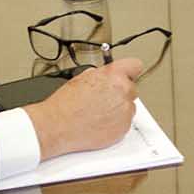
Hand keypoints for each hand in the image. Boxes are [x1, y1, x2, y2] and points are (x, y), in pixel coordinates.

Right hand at [28, 57, 142, 158]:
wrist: (58, 126)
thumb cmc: (65, 104)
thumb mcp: (81, 78)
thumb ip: (100, 74)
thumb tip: (106, 75)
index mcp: (113, 75)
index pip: (135, 65)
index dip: (129, 71)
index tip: (127, 75)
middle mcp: (123, 91)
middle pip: (132, 89)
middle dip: (121, 93)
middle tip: (105, 99)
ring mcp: (125, 111)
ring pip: (129, 107)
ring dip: (119, 109)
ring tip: (98, 113)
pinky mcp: (124, 128)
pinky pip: (125, 123)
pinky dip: (116, 124)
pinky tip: (100, 123)